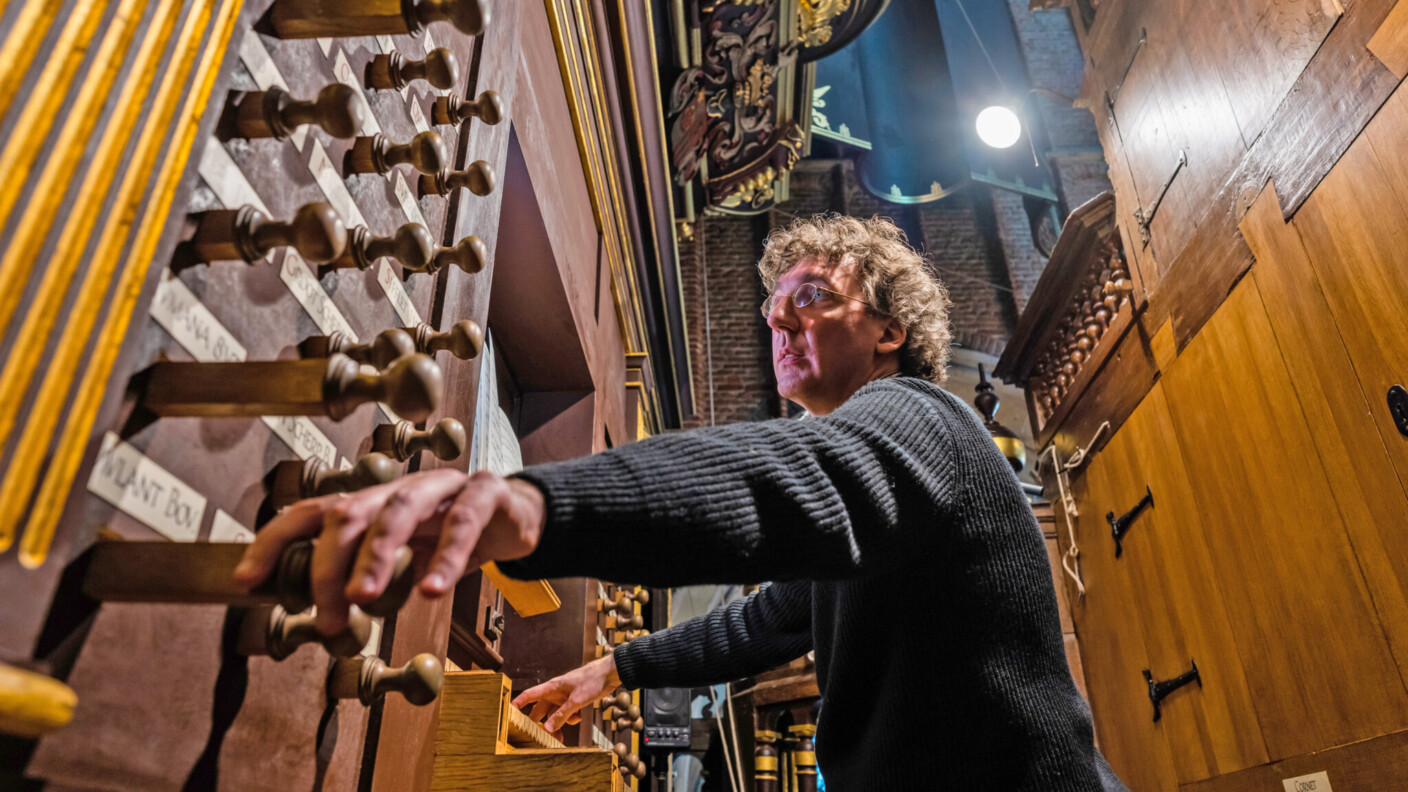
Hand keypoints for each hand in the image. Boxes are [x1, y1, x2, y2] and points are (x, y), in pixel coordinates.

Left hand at [233, 469, 545, 633]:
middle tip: (327, 616)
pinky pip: (462, 522)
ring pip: (397, 510)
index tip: (248, 581)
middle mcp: (399, 489)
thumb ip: (369, 579)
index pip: (311, 514)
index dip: (274, 542)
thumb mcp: (405, 559)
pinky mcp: (485, 492)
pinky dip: (445, 557)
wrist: (518, 516)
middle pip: (349, 513)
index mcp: (372, 504)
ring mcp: (442, 487)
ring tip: (363, 599)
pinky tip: (432, 589)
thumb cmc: (451, 539)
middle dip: (328, 564)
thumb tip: (324, 619)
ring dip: (375, 557)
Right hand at [512, 654, 622, 732]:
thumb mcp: (576, 701)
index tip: (508, 712)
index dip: (518, 703)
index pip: (530, 695)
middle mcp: (556, 692)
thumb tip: (547, 728)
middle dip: (540, 724)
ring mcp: (565, 697)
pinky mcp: (574, 700)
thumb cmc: (592, 679)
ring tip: (560, 738)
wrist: (610, 674)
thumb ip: (561, 715)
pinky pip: (566, 713)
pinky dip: (571, 718)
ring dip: (557, 724)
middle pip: (541, 710)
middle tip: (537, 738)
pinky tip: (579, 716)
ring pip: (554, 714)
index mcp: (552, 687)